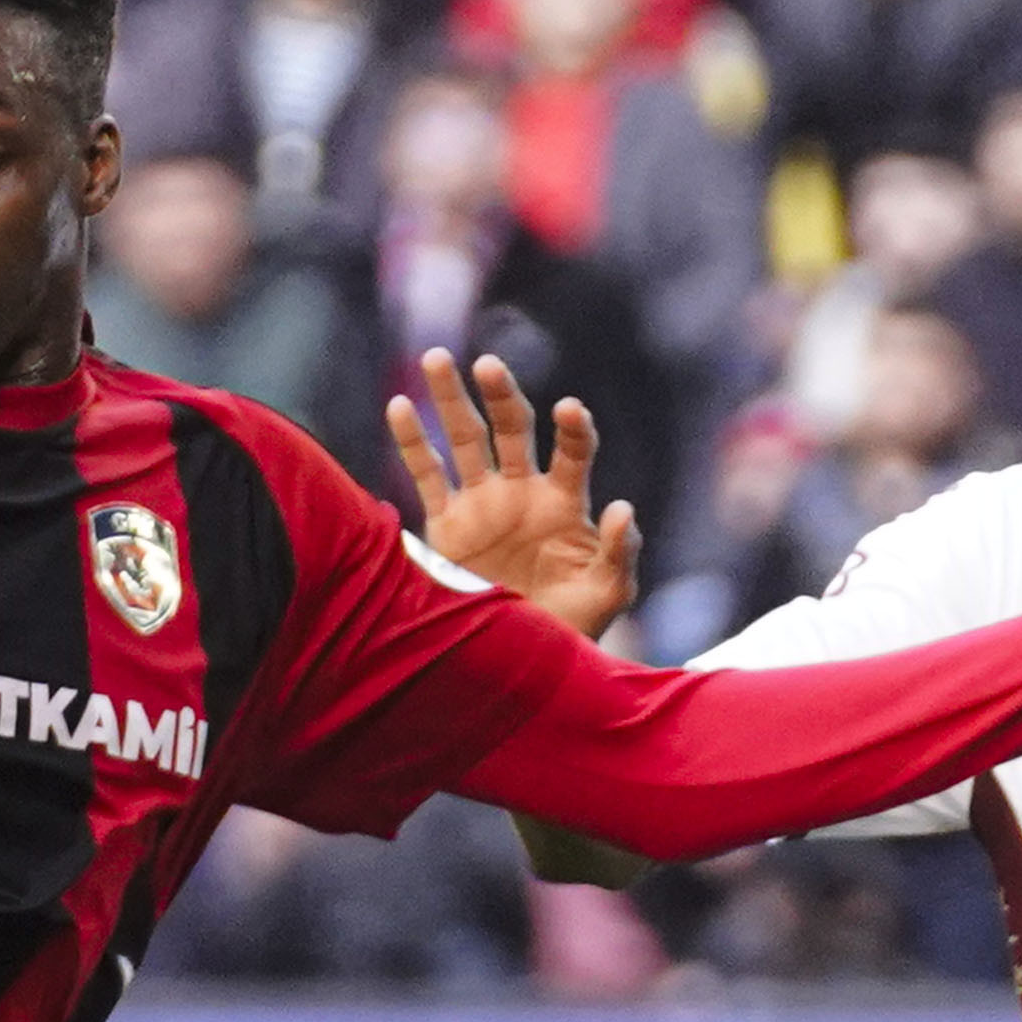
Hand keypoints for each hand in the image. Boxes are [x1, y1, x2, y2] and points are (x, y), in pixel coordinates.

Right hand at [391, 348, 642, 636]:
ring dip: (450, 399)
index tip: (568, 410)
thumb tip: (621, 506)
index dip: (573, 430)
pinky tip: (399, 406)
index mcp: (565, 503)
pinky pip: (427, 475)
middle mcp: (522, 492)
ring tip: (436, 358)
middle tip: (487, 366)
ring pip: (464, 439)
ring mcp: (481, 504)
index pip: (573, 451)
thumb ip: (618, 552)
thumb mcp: (607, 594)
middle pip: (511, 428)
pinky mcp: (445, 524)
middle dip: (500, 395)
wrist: (517, 663)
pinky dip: (412, 442)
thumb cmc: (572, 629)